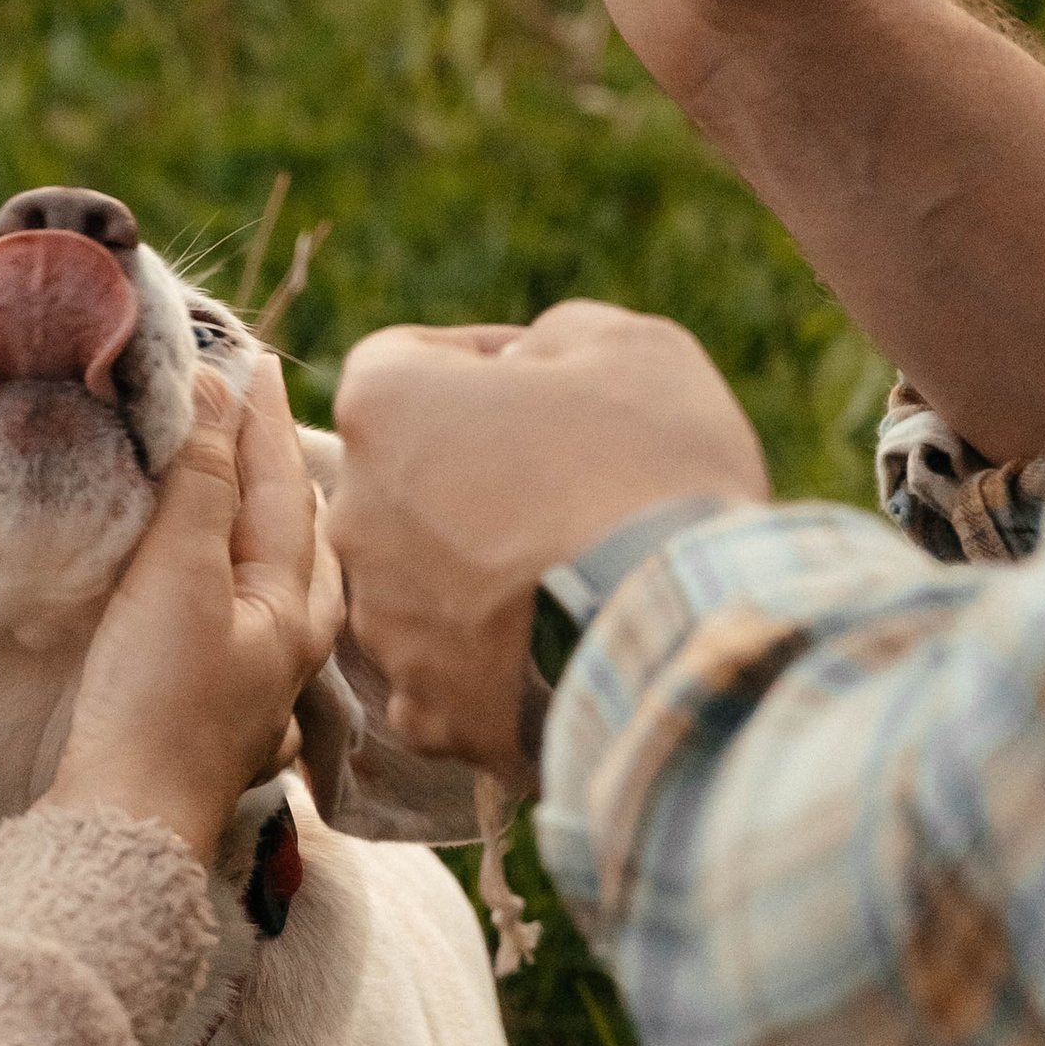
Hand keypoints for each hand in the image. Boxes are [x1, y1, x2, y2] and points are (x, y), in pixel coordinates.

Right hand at [51, 356, 344, 858]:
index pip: (284, 483)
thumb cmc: (157, 704)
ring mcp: (259, 686)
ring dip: (254, 525)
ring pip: (274, 581)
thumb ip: (199, 481)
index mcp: (299, 604)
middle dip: (274, 468)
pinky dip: (227, 580)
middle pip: (296, 532)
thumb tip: (214, 394)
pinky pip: (240, 624)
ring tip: (239, 485)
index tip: (249, 359)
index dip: (259, 417)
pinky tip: (215, 588)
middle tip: (251, 409)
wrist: (124, 829)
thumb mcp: (178, 575)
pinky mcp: (214, 718)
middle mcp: (293, 645)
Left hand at [331, 306, 767, 769]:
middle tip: (566, 482)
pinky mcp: (424, 707)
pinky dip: (486, 662)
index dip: (477, 364)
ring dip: (475, 568)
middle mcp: (357, 513)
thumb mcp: (629, 348)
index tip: (540, 384)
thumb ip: (554, 337)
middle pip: (406, 477)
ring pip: (419, 579)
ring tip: (569, 571)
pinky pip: (442, 672)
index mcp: (384, 404)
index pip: (404, 361)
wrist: (688, 628)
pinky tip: (549, 649)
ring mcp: (383, 620)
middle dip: (471, 472)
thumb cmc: (653, 469)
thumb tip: (526, 365)